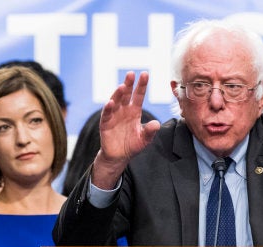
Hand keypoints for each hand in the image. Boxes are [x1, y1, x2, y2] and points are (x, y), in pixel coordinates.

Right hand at [92, 71, 160, 188]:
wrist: (119, 156)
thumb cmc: (132, 145)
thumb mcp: (144, 139)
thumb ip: (150, 131)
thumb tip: (156, 124)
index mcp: (135, 111)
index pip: (139, 95)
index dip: (142, 85)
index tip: (145, 74)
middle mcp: (124, 110)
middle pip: (126, 94)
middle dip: (129, 84)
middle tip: (131, 74)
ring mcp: (114, 115)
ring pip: (116, 101)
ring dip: (118, 94)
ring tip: (122, 86)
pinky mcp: (105, 123)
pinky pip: (107, 114)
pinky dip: (108, 108)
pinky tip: (111, 102)